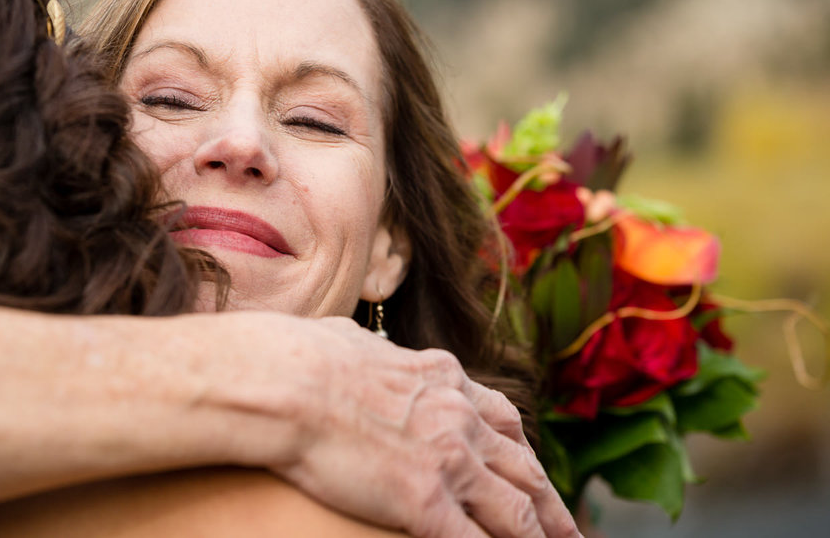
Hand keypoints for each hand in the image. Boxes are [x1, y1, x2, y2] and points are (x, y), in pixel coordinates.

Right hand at [254, 316, 580, 537]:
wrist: (289, 382)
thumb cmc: (306, 356)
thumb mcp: (355, 341)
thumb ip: (373, 350)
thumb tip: (359, 346)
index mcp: (443, 378)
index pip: (502, 420)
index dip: (524, 451)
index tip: (532, 468)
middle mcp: (458, 418)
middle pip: (523, 468)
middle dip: (550, 502)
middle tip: (571, 528)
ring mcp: (448, 460)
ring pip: (515, 510)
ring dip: (541, 535)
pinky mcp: (425, 501)